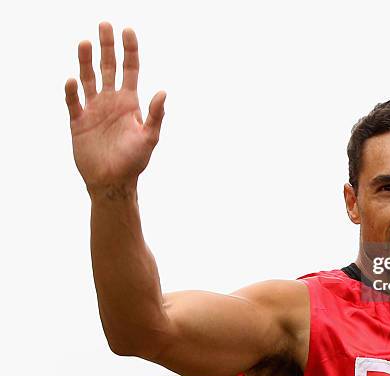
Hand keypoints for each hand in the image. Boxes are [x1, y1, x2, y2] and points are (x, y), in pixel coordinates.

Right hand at [65, 22, 165, 195]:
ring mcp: (94, 110)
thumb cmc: (134, 161)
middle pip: (108, 67)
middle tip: (104, 24)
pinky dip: (72, 91)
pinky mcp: (78, 122)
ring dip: (85, 61)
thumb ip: (155, 116)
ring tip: (85, 42)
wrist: (112, 181)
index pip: (130, 69)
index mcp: (130, 102)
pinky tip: (72, 80)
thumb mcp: (149, 138)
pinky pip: (73, 102)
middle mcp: (111, 101)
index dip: (130, 50)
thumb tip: (163, 92)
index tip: (128, 31)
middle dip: (107, 46)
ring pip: (88, 79)